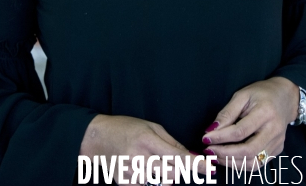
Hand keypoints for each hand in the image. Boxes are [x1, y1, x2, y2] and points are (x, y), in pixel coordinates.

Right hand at [80, 114, 207, 183]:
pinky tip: (139, 166)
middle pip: (173, 174)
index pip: (178, 157)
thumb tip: (191, 156)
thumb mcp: (150, 126)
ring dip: (164, 175)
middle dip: (178, 170)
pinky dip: (150, 179)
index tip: (209, 169)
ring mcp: (132, 174)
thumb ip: (171, 142)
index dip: (196, 165)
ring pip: (161, 183)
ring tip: (150, 160)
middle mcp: (140, 159)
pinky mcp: (126, 184)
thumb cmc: (125, 127)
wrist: (97, 138)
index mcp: (148, 141)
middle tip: (171, 160)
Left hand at [201, 77, 298, 168]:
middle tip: (209, 151)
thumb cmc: (261, 93)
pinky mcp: (277, 150)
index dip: (221, 137)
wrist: (284, 97)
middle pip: (248, 150)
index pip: (240, 131)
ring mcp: (277, 142)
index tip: (206, 138)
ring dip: (232, 163)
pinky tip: (229, 159)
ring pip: (254, 162)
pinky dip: (242, 164)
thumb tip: (212, 129)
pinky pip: (258, 163)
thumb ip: (227, 112)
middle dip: (225, 153)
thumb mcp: (242, 95)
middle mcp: (274, 130)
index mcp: (265, 113)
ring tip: (216, 156)